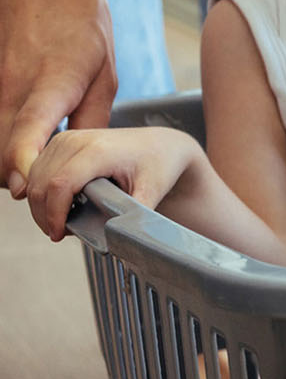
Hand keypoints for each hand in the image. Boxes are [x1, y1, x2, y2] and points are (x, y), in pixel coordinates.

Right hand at [0, 0, 117, 197]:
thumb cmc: (81, 19)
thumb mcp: (105, 72)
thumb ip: (92, 119)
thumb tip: (86, 160)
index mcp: (49, 86)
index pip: (25, 138)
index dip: (25, 170)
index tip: (32, 192)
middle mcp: (11, 89)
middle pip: (1, 155)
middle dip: (21, 180)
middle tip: (52, 194)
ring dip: (10, 163)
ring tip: (44, 169)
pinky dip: (5, 141)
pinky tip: (29, 142)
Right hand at [24, 125, 200, 241]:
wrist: (160, 145)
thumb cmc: (159, 165)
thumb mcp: (152, 192)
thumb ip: (132, 216)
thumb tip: (116, 239)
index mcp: (99, 151)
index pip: (60, 185)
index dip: (54, 214)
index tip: (59, 234)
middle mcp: (77, 140)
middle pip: (40, 183)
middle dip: (44, 215)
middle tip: (60, 233)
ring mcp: (65, 139)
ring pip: (33, 178)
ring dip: (40, 205)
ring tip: (61, 223)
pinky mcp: (60, 142)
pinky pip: (36, 171)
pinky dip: (41, 192)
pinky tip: (59, 207)